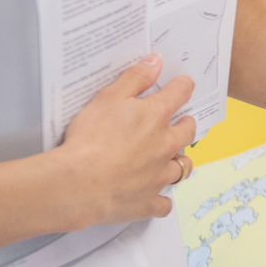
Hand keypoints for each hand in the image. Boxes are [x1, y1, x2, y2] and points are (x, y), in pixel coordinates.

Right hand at [54, 56, 196, 228]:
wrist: (77, 184)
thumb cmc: (89, 140)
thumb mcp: (108, 98)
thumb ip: (134, 79)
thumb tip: (155, 62)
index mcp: (155, 117)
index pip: (180, 94)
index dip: (182, 86)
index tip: (183, 85)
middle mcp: (164, 146)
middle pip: (188, 132)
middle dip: (185, 124)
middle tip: (181, 122)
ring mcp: (158, 176)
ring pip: (182, 168)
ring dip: (178, 161)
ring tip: (170, 158)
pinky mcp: (147, 202)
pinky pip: (163, 203)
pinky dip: (160, 199)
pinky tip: (154, 196)